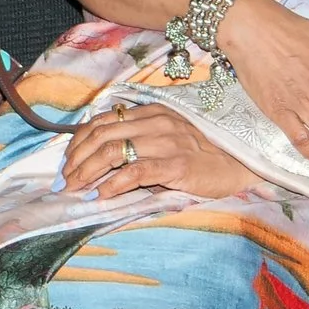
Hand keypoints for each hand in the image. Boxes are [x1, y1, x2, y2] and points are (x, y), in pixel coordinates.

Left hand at [61, 102, 251, 200]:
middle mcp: (156, 122)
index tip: (68, 162)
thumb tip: (104, 161)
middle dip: (76, 159)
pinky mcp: (176, 164)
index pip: (102, 121)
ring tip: (76, 189)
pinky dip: (111, 184)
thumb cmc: (206, 154)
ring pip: (111, 150)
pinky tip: (101, 195)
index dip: (78, 141)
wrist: (242, 164)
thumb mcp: (170, 138)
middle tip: (65, 181)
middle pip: (100, 134)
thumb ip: (142, 140)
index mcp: (152, 112)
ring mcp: (166, 141)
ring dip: (86, 172)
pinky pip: (134, 171)